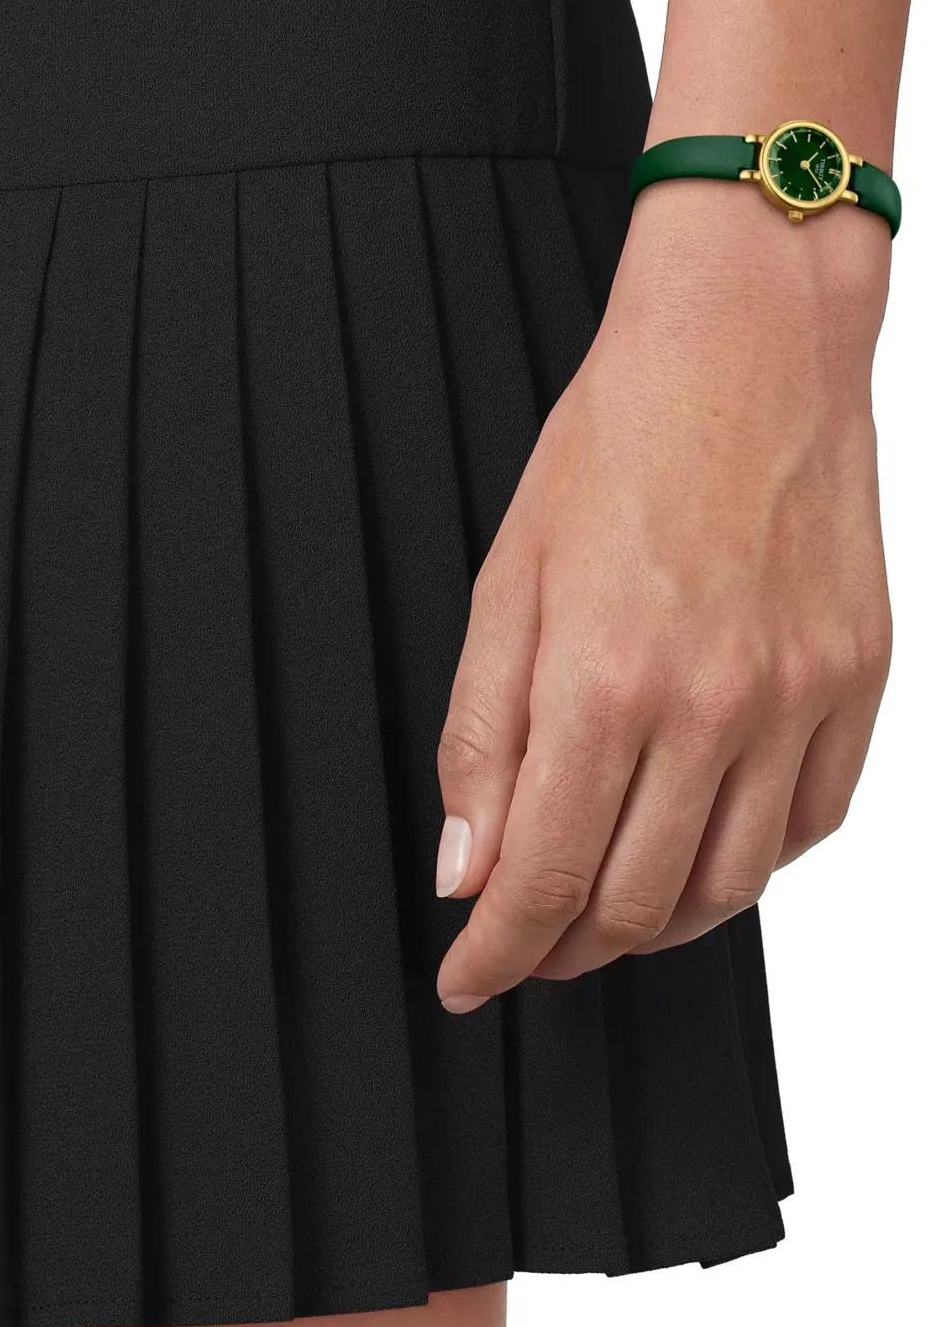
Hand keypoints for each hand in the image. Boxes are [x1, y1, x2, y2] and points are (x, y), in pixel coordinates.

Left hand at [434, 181, 892, 1011]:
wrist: (749, 345)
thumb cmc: (617, 443)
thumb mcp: (508, 580)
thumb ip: (479, 736)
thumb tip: (468, 866)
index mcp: (604, 679)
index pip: (543, 879)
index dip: (497, 954)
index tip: (467, 981)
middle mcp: (714, 706)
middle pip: (635, 905)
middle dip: (564, 949)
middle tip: (527, 942)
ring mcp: (801, 700)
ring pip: (730, 887)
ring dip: (653, 924)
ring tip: (604, 908)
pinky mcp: (858, 682)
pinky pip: (810, 825)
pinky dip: (747, 863)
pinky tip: (700, 843)